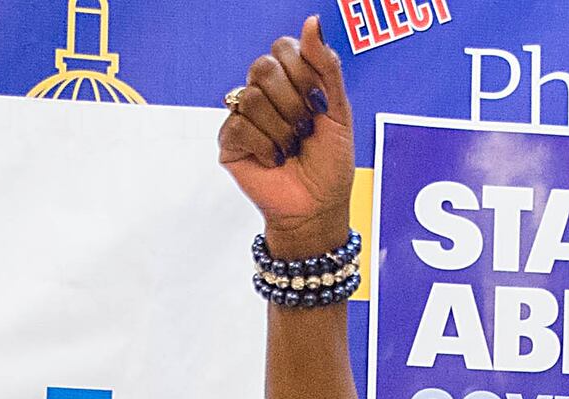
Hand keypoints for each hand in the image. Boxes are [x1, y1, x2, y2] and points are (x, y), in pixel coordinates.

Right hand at [219, 17, 354, 253]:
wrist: (319, 207)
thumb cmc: (331, 162)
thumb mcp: (338, 110)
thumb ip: (326, 65)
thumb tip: (312, 21)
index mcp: (290, 81)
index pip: (283, 48)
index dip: (303, 72)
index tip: (320, 103)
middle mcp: (263, 94)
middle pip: (262, 67)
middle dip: (292, 101)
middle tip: (307, 128)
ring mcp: (244, 117)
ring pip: (251, 98)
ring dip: (282, 128)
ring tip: (292, 148)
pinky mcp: (230, 142)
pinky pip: (239, 125)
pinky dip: (265, 145)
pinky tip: (275, 159)